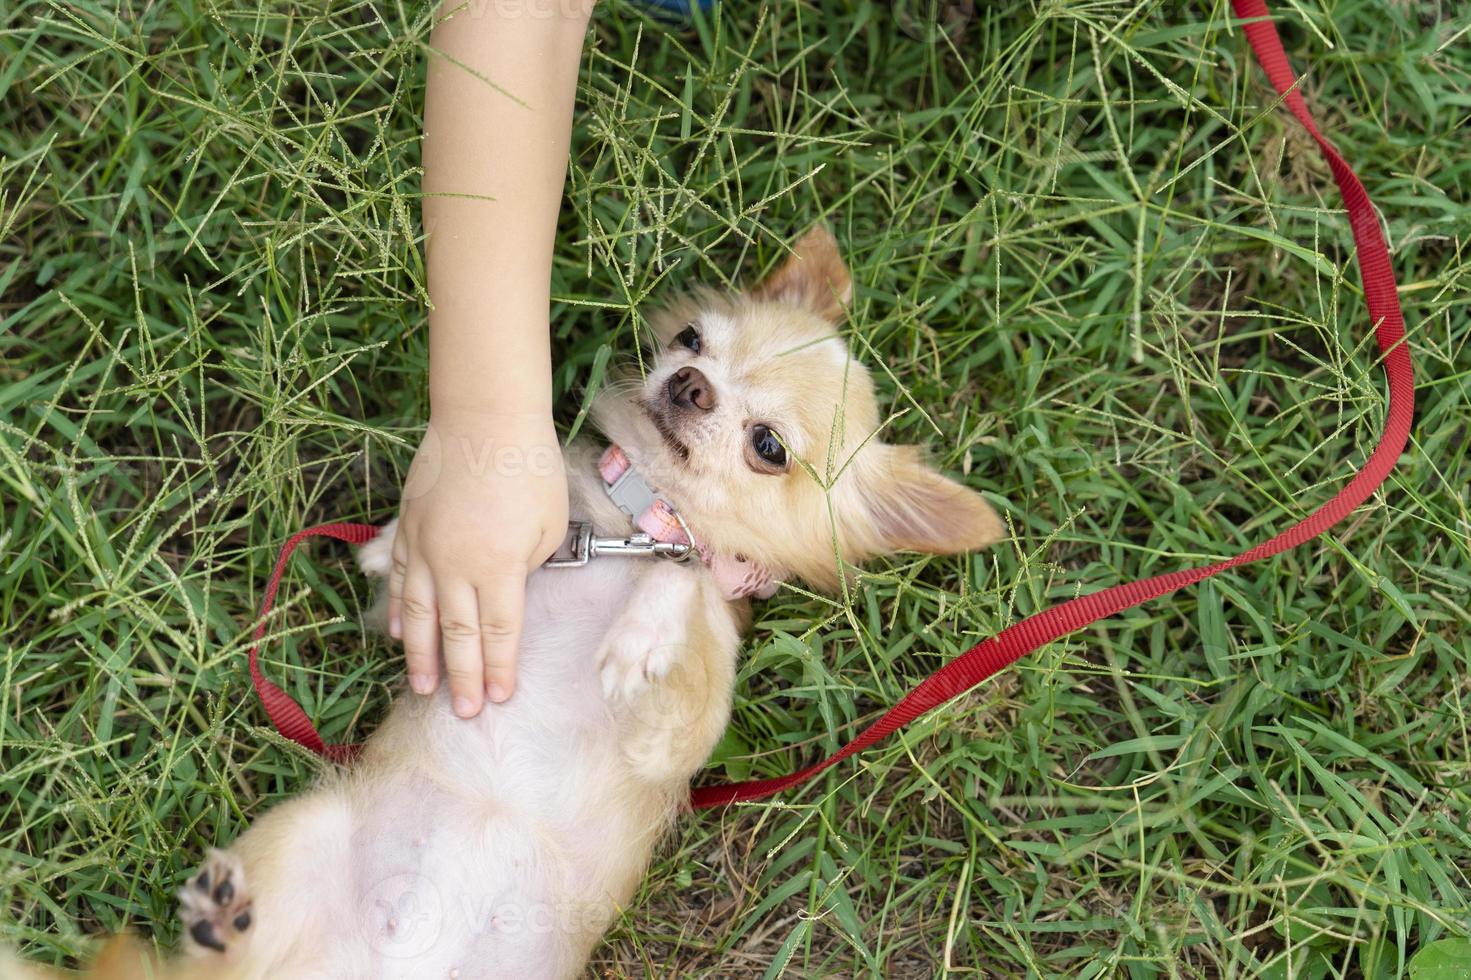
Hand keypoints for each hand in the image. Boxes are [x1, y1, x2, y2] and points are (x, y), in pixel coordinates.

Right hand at [388, 411, 567, 716]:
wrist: (484, 418)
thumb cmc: (528, 467)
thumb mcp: (549, 524)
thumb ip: (531, 565)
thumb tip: (513, 588)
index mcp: (500, 568)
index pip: (499, 634)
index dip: (500, 669)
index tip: (499, 698)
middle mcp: (457, 566)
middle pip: (458, 635)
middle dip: (462, 678)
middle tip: (462, 712)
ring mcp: (426, 548)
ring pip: (421, 615)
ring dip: (422, 656)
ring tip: (422, 688)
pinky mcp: (409, 528)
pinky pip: (401, 580)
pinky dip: (400, 610)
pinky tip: (400, 633)